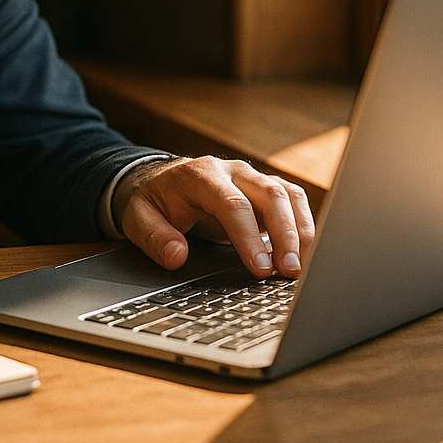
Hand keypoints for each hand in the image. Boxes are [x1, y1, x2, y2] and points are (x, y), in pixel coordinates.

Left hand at [113, 157, 314, 278]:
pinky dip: (303, 225)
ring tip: (300, 267)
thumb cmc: (153, 201)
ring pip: (287, 195)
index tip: (260, 269)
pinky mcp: (264, 189)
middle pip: (270, 195)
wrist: (160, 181)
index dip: (248, 237)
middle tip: (289, 272)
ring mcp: (251, 177)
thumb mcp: (138, 219)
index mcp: (200, 175)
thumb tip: (176, 257)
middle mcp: (232, 171)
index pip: (232, 204)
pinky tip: (304, 253)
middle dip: (285, 235)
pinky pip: (293, 200)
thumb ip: (155, 238)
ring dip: (300, 231)